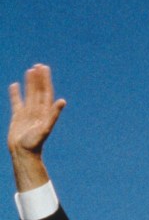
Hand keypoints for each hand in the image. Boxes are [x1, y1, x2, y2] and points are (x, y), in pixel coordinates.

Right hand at [8, 64, 65, 190]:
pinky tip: (14, 85)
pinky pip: (16, 102)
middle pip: (39, 91)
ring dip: (30, 83)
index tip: (44, 68)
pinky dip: (15, 94)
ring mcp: (27, 114)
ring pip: (29, 95)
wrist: (23, 154)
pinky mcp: (18, 117)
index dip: (46, 80)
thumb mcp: (45, 128)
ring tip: (30, 71)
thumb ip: (54, 115)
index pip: (46, 92)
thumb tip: (63, 101)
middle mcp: (37, 112)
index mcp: (44, 113)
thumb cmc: (34, 144)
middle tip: (38, 65)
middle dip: (39, 79)